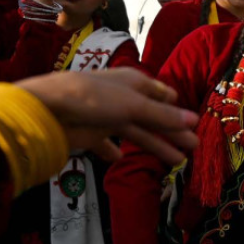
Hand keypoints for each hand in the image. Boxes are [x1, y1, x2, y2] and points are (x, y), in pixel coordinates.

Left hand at [16, 69, 199, 163]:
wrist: (48, 108)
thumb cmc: (94, 98)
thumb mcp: (134, 106)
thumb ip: (163, 116)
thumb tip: (195, 121)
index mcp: (134, 83)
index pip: (161, 95)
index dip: (176, 108)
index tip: (193, 121)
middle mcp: (122, 98)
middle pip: (153, 118)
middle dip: (173, 131)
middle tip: (194, 146)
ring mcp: (106, 116)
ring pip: (136, 133)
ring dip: (155, 145)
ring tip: (176, 160)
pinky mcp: (90, 133)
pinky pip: (105, 144)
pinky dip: (113, 151)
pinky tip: (120, 158)